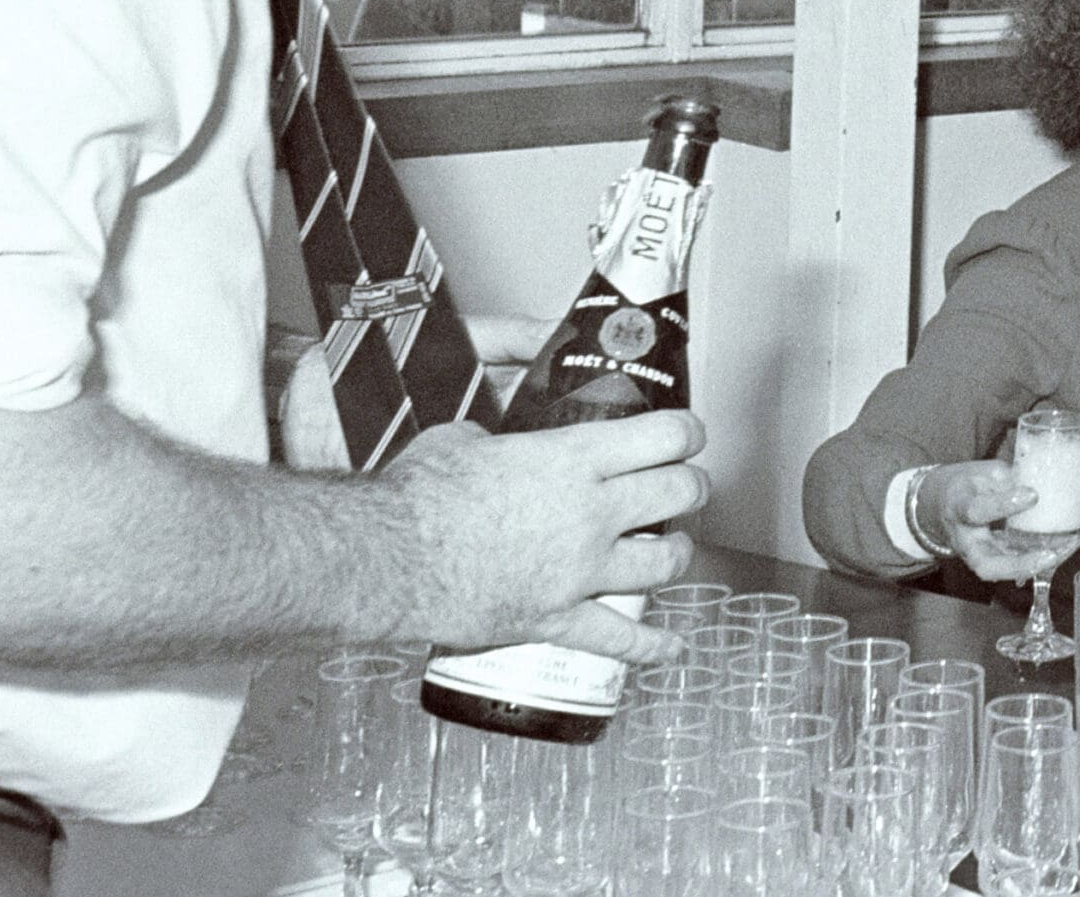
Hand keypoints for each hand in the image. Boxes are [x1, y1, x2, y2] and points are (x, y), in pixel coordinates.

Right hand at [383, 410, 708, 659]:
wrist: (389, 559)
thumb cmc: (418, 496)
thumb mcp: (463, 439)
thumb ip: (497, 440)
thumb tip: (492, 444)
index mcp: (572, 459)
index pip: (665, 436)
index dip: (687, 432)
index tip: (688, 435)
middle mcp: (590, 512)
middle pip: (678, 494)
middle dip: (690, 487)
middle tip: (685, 486)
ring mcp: (579, 571)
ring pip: (664, 564)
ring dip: (677, 553)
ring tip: (673, 547)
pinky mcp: (556, 619)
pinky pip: (620, 640)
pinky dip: (651, 646)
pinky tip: (669, 646)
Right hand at [918, 460, 1079, 581]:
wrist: (945, 507)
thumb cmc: (968, 486)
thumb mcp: (981, 473)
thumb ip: (1009, 478)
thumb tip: (1045, 476)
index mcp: (959, 510)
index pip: (977, 511)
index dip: (1004, 504)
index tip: (1032, 494)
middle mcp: (968, 543)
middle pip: (991, 564)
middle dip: (1024, 563)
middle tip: (1054, 552)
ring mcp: (983, 557)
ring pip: (1013, 569)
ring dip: (1048, 560)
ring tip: (1077, 540)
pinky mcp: (1001, 561)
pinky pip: (1027, 562)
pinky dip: (1057, 551)